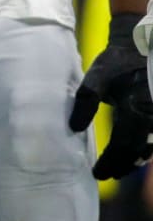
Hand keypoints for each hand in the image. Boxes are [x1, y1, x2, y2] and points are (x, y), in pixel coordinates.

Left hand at [70, 13, 152, 179]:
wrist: (139, 45)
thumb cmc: (116, 61)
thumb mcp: (96, 78)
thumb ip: (85, 102)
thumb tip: (74, 128)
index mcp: (136, 109)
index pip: (122, 146)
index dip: (110, 162)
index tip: (98, 174)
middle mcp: (151, 116)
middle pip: (137, 150)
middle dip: (122, 165)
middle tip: (108, 175)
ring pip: (148, 146)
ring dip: (134, 159)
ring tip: (119, 169)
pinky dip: (143, 147)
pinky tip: (134, 153)